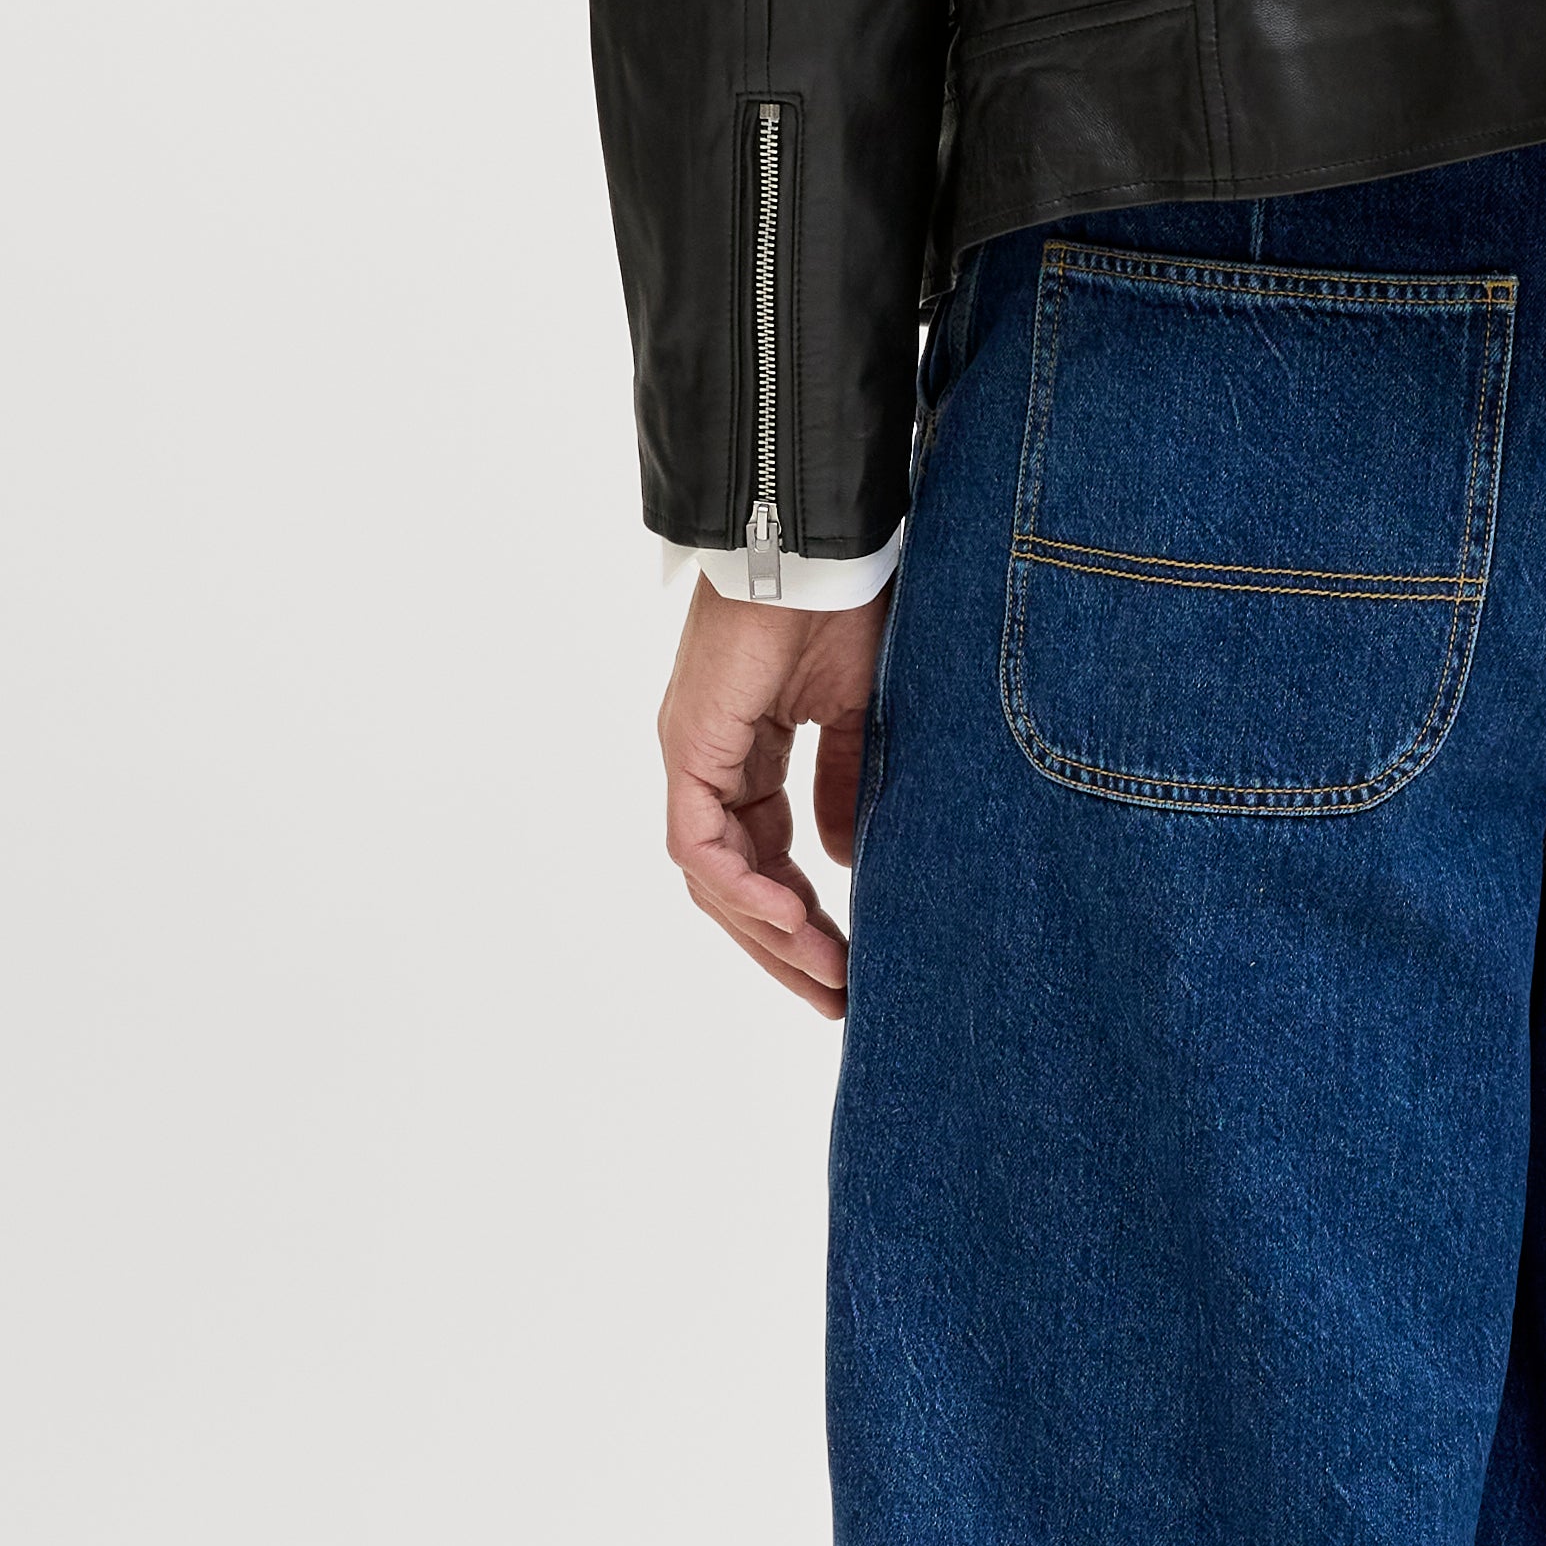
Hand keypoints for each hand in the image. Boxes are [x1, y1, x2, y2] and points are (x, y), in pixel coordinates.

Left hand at [661, 580, 889, 1017]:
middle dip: (783, 946)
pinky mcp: (689, 747)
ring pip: (712, 877)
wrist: (822, 548)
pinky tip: (794, 918)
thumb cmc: (844, 607)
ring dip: (769, 932)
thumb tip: (844, 860)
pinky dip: (742, 888)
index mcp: (744, 753)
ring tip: (827, 972)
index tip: (850, 961)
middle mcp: (709, 762)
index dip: (804, 914)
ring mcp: (693, 756)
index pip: (764, 856)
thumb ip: (843, 784)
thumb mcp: (856, 715)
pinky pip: (700, 844)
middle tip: (836, 997)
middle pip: (731, 882)